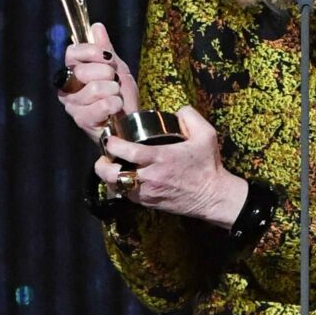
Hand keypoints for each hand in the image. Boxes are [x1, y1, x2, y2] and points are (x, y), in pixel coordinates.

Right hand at [58, 23, 139, 142]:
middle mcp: (67, 88)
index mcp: (73, 71)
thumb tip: (96, 27)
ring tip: (115, 96)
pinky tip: (115, 107)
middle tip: (114, 82)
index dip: (92, 52)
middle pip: (83, 72)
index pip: (72, 53)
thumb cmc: (121, 94)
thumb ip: (105, 49)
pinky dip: (114, 104)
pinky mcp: (82, 120)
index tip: (108, 57)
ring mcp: (73, 105)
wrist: (132, 121)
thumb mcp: (117, 67)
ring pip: (93, 89)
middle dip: (107, 74)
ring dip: (113, 91)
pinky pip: (100, 106)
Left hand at [95, 106, 248, 229]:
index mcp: (161, 158)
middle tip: (105, 155)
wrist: (213, 196)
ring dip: (109, 176)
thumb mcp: (207, 134)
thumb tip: (176, 111)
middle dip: (102, 164)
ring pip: (116, 187)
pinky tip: (125, 177)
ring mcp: (148, 192)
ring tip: (112, 166)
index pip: (127, 152)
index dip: (112, 144)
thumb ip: (190, 116)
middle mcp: (150, 177)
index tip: (110, 138)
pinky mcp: (148, 203)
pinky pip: (126, 196)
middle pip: (113, 174)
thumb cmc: (208, 165)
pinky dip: (120, 187)